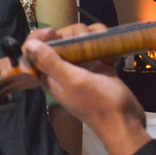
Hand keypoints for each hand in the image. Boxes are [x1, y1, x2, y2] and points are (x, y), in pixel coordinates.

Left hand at [23, 26, 149, 154]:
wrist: (126, 122)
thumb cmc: (99, 104)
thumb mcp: (74, 82)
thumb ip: (51, 63)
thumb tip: (29, 45)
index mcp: (51, 76)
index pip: (34, 51)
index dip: (39, 37)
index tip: (54, 32)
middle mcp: (64, 70)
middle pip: (60, 39)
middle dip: (73, 34)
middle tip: (86, 40)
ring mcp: (83, 67)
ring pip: (81, 39)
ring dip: (92, 36)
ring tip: (103, 44)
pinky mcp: (100, 66)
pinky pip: (97, 46)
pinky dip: (104, 43)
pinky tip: (111, 51)